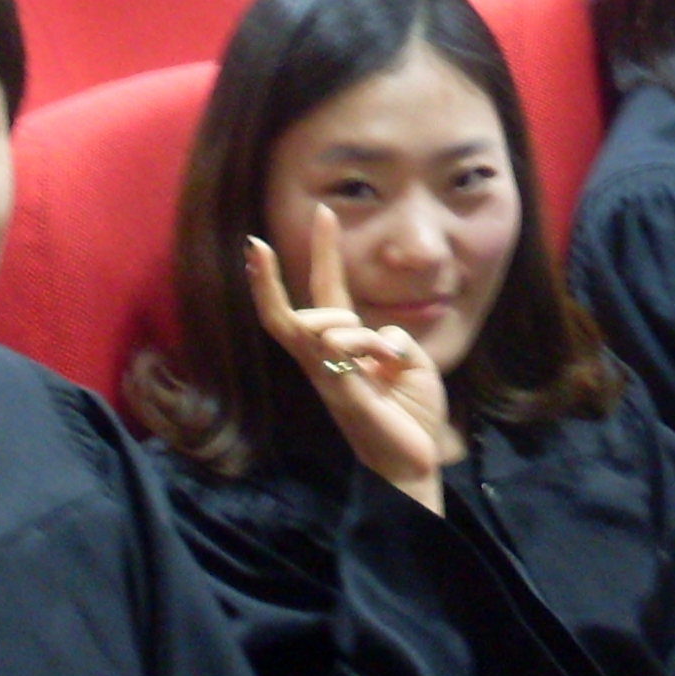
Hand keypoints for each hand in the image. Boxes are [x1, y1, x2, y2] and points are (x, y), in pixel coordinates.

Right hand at [245, 211, 461, 511]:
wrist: (415, 462)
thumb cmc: (410, 413)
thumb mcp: (410, 362)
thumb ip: (393, 337)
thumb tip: (378, 334)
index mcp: (344, 349)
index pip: (327, 292)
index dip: (323, 252)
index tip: (323, 213)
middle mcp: (325, 363)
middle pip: (288, 315)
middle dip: (268, 280)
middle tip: (259, 244)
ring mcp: (328, 380)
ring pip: (314, 329)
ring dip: (352, 330)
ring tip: (384, 357)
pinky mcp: (342, 396)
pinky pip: (338, 355)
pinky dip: (368, 346)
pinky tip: (387, 361)